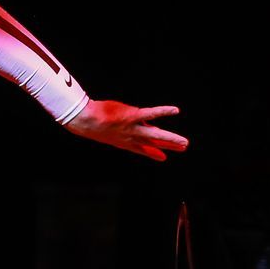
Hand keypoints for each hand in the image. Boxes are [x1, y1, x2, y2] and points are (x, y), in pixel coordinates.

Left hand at [64, 100, 187, 160]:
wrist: (85, 121)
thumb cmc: (90, 123)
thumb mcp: (103, 131)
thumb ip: (116, 131)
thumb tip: (124, 128)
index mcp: (123, 141)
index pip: (141, 149)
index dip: (152, 153)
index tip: (163, 157)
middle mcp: (130, 137)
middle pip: (153, 142)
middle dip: (168, 145)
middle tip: (183, 147)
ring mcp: (132, 128)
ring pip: (155, 134)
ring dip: (170, 139)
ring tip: (185, 143)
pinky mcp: (133, 116)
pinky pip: (151, 114)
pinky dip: (163, 112)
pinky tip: (176, 110)